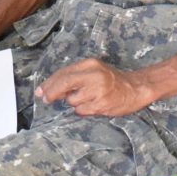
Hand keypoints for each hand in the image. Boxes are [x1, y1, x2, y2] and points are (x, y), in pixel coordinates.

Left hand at [36, 58, 154, 116]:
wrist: (135, 88)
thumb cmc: (112, 80)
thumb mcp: (94, 71)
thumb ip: (75, 77)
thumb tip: (52, 88)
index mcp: (90, 64)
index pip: (64, 73)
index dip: (49, 83)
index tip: (40, 91)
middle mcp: (94, 75)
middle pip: (64, 84)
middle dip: (52, 93)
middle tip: (46, 99)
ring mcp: (98, 90)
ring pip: (72, 101)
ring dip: (75, 103)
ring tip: (88, 99)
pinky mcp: (101, 104)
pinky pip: (82, 111)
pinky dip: (84, 110)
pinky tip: (94, 105)